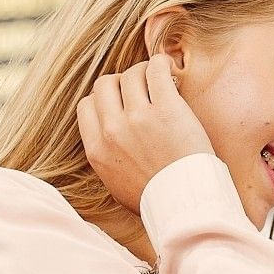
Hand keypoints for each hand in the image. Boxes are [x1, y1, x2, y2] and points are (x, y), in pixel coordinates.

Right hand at [76, 53, 214, 213]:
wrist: (187, 208)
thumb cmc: (158, 201)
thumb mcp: (117, 186)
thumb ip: (107, 159)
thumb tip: (107, 142)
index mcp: (97, 150)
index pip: (86, 106)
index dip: (103, 101)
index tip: (120, 105)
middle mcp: (113, 130)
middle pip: (105, 85)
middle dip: (121, 84)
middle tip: (141, 92)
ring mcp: (138, 118)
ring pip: (130, 74)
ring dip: (144, 74)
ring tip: (159, 83)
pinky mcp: (167, 110)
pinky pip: (156, 70)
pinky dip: (161, 65)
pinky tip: (170, 71)